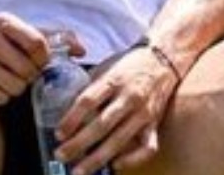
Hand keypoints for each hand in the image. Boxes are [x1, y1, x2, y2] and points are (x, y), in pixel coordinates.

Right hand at [0, 13, 50, 104]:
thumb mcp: (23, 33)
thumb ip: (57, 38)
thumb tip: (81, 50)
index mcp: (1, 21)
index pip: (37, 44)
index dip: (44, 58)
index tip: (39, 62)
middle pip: (27, 69)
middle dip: (30, 75)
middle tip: (23, 73)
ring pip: (15, 87)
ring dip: (17, 87)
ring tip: (8, 78)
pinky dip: (2, 96)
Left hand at [53, 44, 180, 174]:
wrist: (164, 60)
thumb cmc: (130, 65)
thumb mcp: (106, 68)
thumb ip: (91, 87)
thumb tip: (68, 109)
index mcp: (113, 80)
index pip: (88, 101)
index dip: (71, 119)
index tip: (59, 133)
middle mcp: (129, 97)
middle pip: (101, 125)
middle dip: (79, 143)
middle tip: (61, 155)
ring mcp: (143, 112)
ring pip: (119, 140)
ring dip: (98, 158)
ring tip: (80, 170)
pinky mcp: (154, 124)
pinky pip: (146, 147)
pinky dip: (132, 159)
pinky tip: (115, 165)